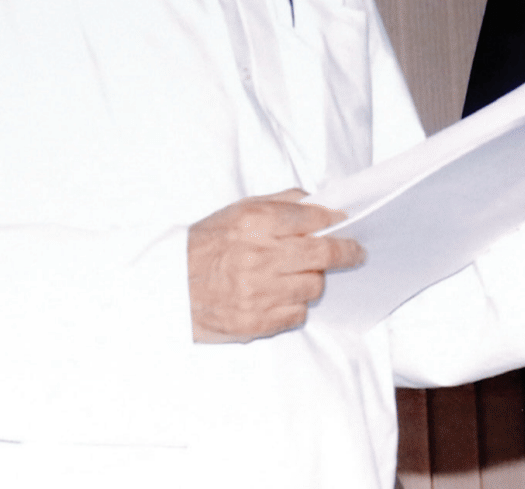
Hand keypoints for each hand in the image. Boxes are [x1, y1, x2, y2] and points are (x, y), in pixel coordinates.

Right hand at [188, 189, 364, 342]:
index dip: (335, 220)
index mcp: (254, 222)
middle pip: (323, 253)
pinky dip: (295, 305)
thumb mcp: (238, 211)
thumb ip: (280, 203)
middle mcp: (258, 256)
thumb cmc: (206, 245)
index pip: (312, 218)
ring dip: (313, 279)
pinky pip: (298, 314)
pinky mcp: (256, 322)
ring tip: (297, 274)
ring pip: (314, 286)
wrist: (168, 287)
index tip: (346, 223)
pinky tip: (280, 295)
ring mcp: (258, 292)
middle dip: (347, 252)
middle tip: (356, 252)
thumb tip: (319, 203)